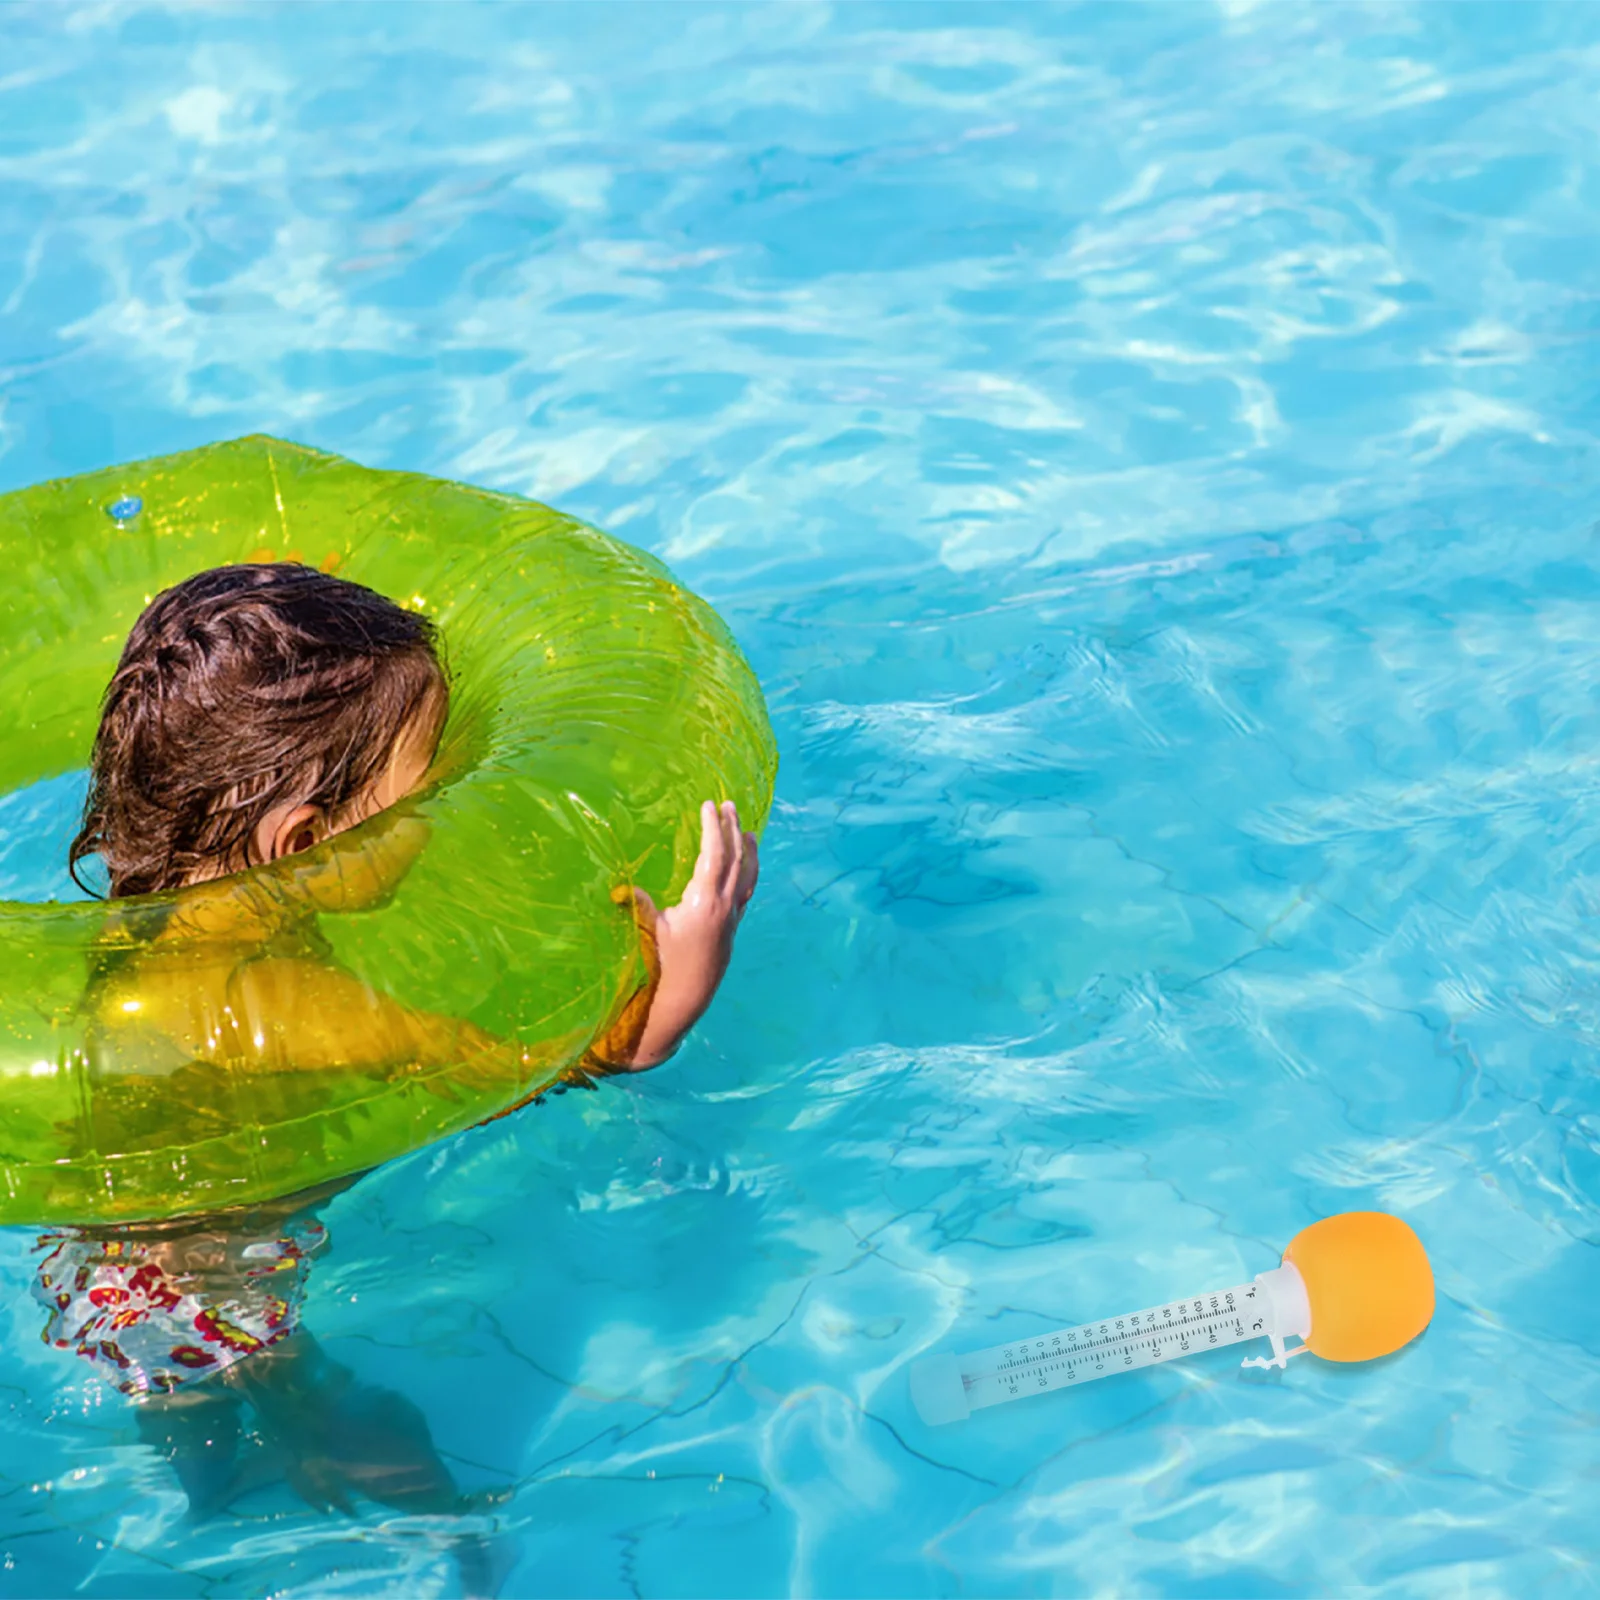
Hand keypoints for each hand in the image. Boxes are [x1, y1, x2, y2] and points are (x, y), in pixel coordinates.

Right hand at [628, 800, 758, 1067]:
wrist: (687, 996)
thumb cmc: (665, 964)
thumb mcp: (650, 930)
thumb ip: (641, 905)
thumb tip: (621, 889)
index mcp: (704, 902)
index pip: (713, 855)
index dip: (712, 828)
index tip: (709, 805)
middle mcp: (724, 906)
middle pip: (735, 859)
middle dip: (732, 830)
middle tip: (729, 805)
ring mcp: (732, 917)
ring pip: (747, 876)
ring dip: (747, 851)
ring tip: (748, 831)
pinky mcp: (733, 927)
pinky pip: (745, 892)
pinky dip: (747, 874)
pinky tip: (745, 867)